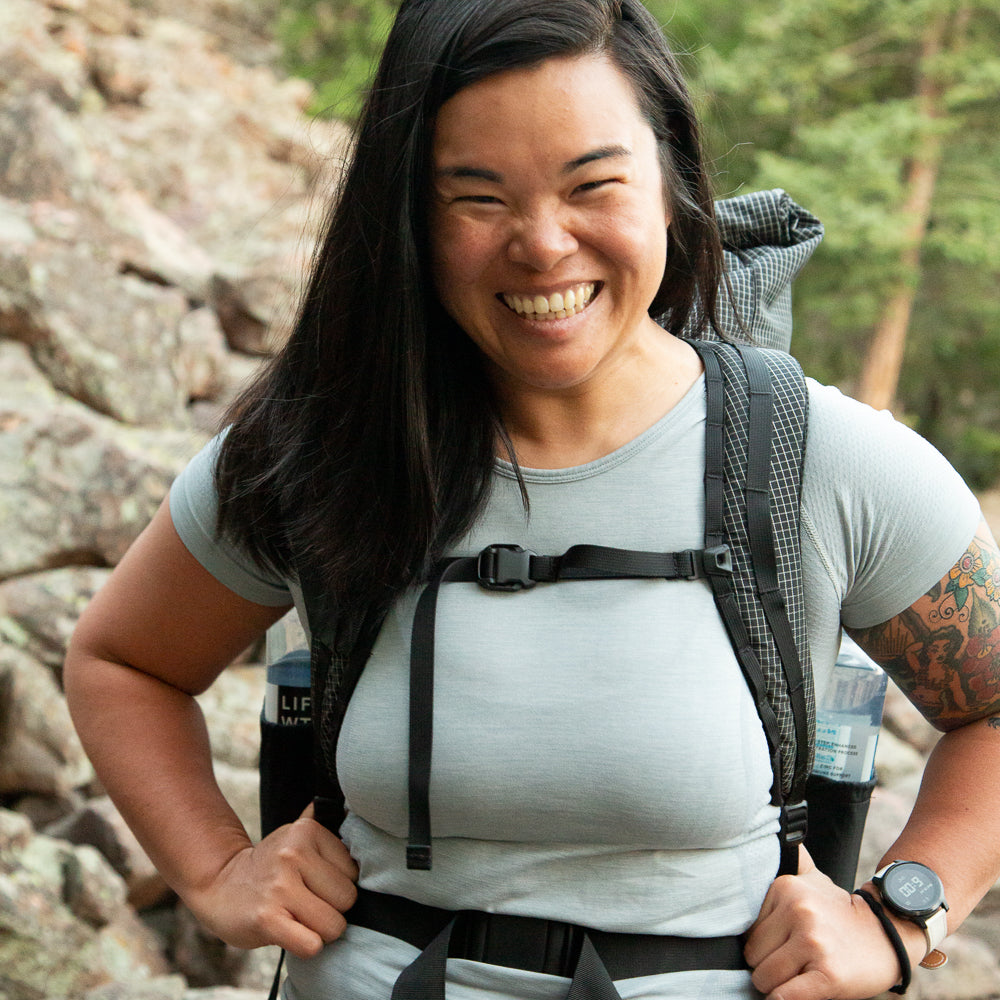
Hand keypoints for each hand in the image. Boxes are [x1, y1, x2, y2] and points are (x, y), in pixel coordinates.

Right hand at [184, 804, 358, 958]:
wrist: (220, 884)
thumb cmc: (269, 867)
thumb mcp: (294, 836)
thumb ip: (321, 823)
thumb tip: (349, 805)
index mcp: (307, 831)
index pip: (354, 872)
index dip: (338, 885)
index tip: (316, 884)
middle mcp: (293, 854)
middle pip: (347, 900)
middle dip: (332, 910)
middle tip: (307, 904)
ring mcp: (280, 886)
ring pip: (333, 925)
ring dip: (320, 931)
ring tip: (298, 918)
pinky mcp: (267, 919)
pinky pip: (312, 945)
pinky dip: (307, 947)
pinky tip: (290, 934)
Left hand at [744, 849, 920, 999]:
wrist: (889, 934)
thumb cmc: (840, 912)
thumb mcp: (812, 877)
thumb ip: (789, 859)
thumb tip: (768, 825)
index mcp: (786, 888)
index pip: (748, 931)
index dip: (762, 945)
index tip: (782, 946)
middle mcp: (798, 912)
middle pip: (753, 956)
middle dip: (766, 967)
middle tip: (790, 965)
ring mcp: (814, 943)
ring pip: (765, 978)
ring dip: (775, 986)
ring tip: (796, 977)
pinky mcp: (829, 974)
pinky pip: (786, 997)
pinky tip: (797, 992)